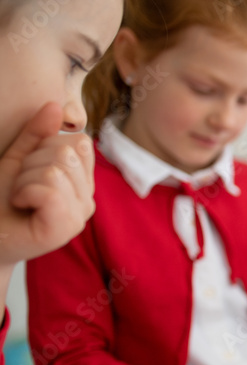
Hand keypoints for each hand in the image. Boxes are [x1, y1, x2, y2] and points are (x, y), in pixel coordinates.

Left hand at [0, 103, 95, 267]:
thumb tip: (55, 105)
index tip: (30, 169)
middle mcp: (88, 198)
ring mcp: (80, 215)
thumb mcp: (18, 158)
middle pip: (66, 153)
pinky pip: (50, 192)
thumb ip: (37, 133)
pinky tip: (21, 205)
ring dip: (25, 180)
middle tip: (22, 186)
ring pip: (56, 171)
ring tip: (20, 197)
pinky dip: (25, 193)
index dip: (46, 147)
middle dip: (32, 163)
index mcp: (83, 181)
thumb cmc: (1, 198)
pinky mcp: (66, 228)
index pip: (79, 142)